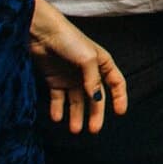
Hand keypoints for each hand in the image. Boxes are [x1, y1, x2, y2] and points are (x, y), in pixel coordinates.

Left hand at [29, 0, 127, 134]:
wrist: (41, 33)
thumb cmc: (69, 40)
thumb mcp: (87, 59)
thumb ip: (94, 80)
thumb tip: (97, 99)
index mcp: (102, 63)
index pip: (116, 83)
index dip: (120, 98)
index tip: (120, 113)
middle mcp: (88, 72)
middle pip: (95, 97)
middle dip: (95, 114)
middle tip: (93, 130)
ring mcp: (71, 77)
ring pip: (76, 101)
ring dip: (76, 116)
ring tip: (74, 130)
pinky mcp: (54, 80)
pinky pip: (58, 99)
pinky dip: (58, 109)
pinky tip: (58, 118)